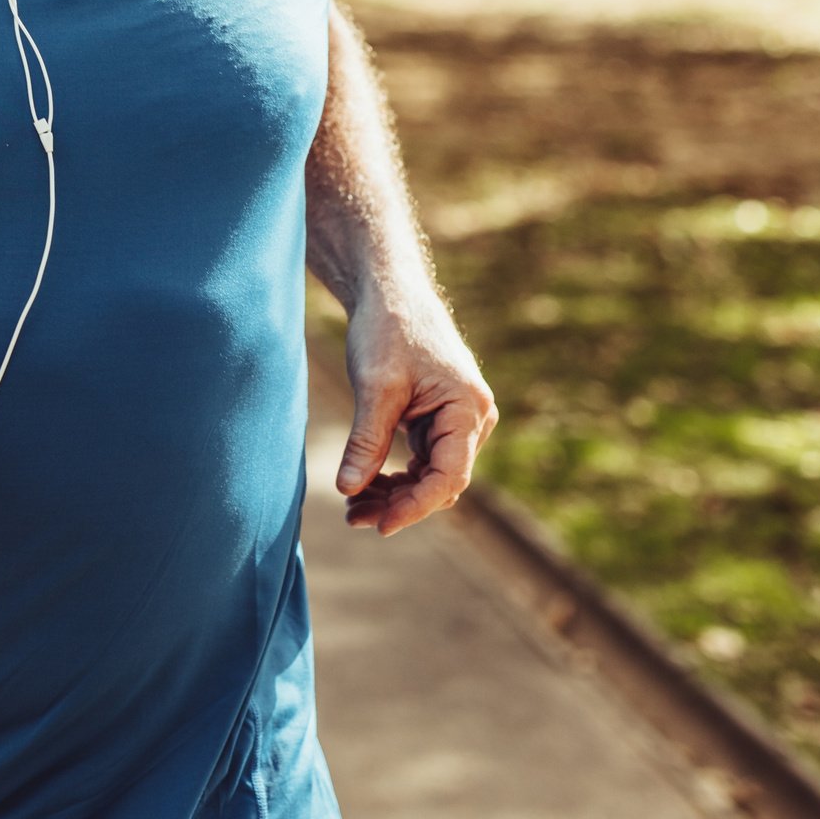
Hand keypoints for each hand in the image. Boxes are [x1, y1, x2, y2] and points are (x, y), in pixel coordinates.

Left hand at [336, 295, 497, 535]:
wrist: (390, 293)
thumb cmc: (388, 330)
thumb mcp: (374, 386)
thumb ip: (366, 440)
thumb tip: (348, 491)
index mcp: (468, 409)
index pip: (450, 477)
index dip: (416, 506)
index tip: (381, 526)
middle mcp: (472, 420)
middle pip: (441, 482)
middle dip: (399, 504)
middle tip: (352, 519)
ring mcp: (457, 421)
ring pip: (430, 476)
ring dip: (394, 494)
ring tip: (352, 509)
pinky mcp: (438, 421)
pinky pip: (422, 462)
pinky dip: (395, 476)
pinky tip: (363, 486)